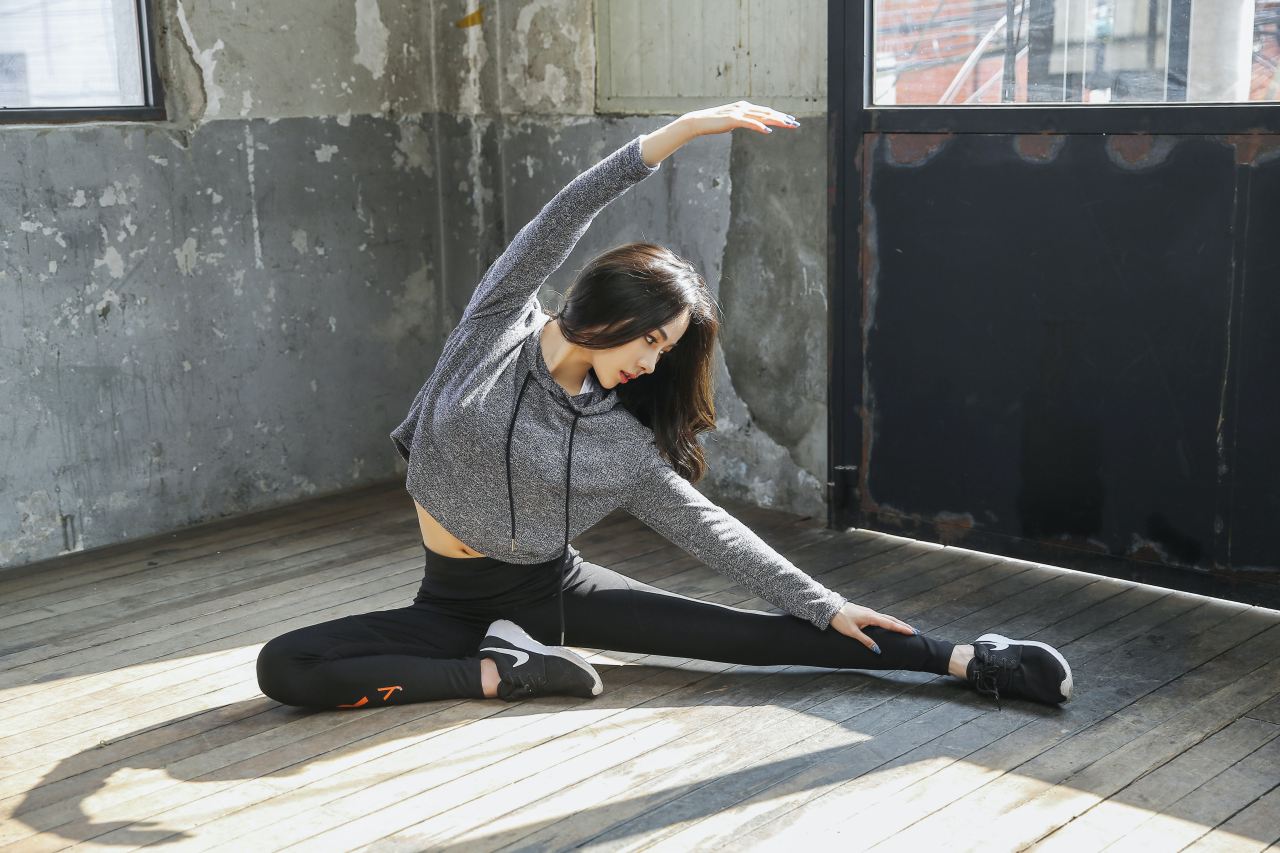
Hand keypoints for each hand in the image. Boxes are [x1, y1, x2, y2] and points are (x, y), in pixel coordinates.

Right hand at [677, 101, 798, 137]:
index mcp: (744, 107)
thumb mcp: (731, 122)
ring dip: (776, 121)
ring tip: (787, 125)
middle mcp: (744, 107)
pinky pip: (750, 123)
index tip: (790, 120)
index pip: (765, 111)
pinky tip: (768, 130)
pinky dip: (760, 126)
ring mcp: (738, 112)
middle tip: (795, 123)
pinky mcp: (733, 119)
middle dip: (782, 118)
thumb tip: (748, 124)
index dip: (778, 116)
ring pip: (762, 116)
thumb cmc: (713, 123)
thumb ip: (741, 121)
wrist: (698, 121)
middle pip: (767, 113)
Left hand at [829, 601, 916, 653]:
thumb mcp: (852, 633)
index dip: (902, 629)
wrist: (830, 608)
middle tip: (914, 631)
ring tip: (905, 628)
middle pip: (891, 619)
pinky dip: (889, 621)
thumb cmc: (840, 620)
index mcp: (871, 617)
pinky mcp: (864, 613)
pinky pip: (881, 617)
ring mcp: (868, 612)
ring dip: (897, 623)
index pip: (890, 624)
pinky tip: (889, 624)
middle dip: (903, 626)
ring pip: (886, 617)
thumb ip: (866, 641)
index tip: (913, 632)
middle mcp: (872, 613)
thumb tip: (877, 650)